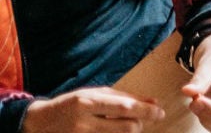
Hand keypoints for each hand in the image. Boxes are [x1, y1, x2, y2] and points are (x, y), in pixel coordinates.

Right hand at [21, 88, 165, 132]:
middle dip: (139, 123)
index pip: (124, 108)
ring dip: (129, 132)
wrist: (39, 123)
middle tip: (139, 119)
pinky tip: (113, 130)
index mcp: (87, 102)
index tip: (160, 113)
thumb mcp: (94, 94)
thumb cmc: (71, 104)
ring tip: (125, 124)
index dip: (146, 111)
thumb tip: (154, 102)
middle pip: (127, 128)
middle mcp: (83, 122)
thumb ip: (124, 96)